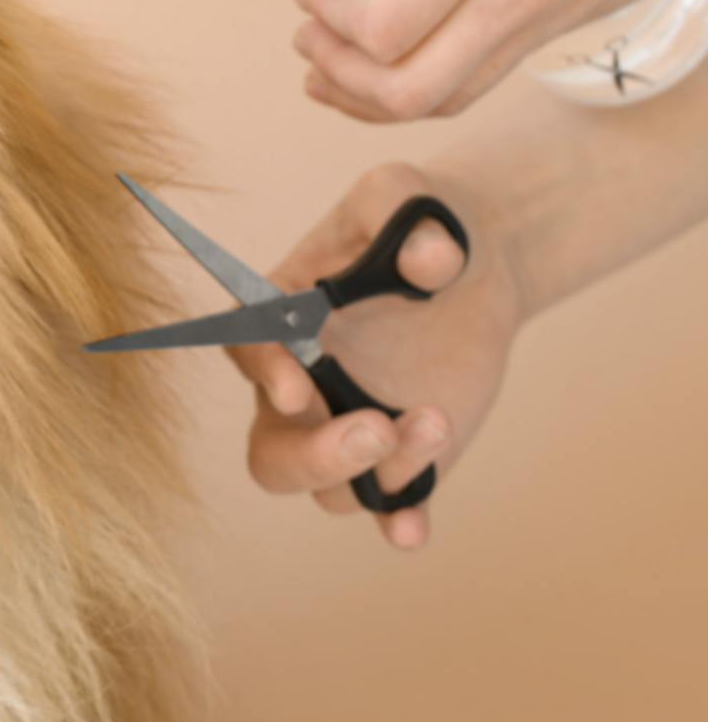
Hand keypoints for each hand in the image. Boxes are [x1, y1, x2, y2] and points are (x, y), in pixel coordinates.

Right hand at [227, 163, 525, 548]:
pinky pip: (387, 504)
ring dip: (382, 469)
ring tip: (438, 418)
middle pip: (271, 454)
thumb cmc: (418, 219)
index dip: (264, 372)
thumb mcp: (408, 193)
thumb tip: (431, 265)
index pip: (247, 349)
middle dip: (314, 456)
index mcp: (282, 316)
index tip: (300, 386)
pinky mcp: (400, 455)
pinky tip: (414, 528)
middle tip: (374, 428)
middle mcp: (301, 385)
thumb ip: (407, 213)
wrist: (474, 260)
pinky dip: (397, 520)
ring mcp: (347, 427)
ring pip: (334, 486)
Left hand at [293, 0, 707, 120]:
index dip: (329, 16)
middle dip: (336, 70)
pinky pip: (486, 77)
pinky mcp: (573, 17)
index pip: (386, 23)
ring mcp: (552, 10)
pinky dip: (426, 84)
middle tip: (309, 30)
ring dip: (372, 92)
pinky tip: (399, 59)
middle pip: (407, 87)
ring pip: (446, 99)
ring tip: (331, 62)